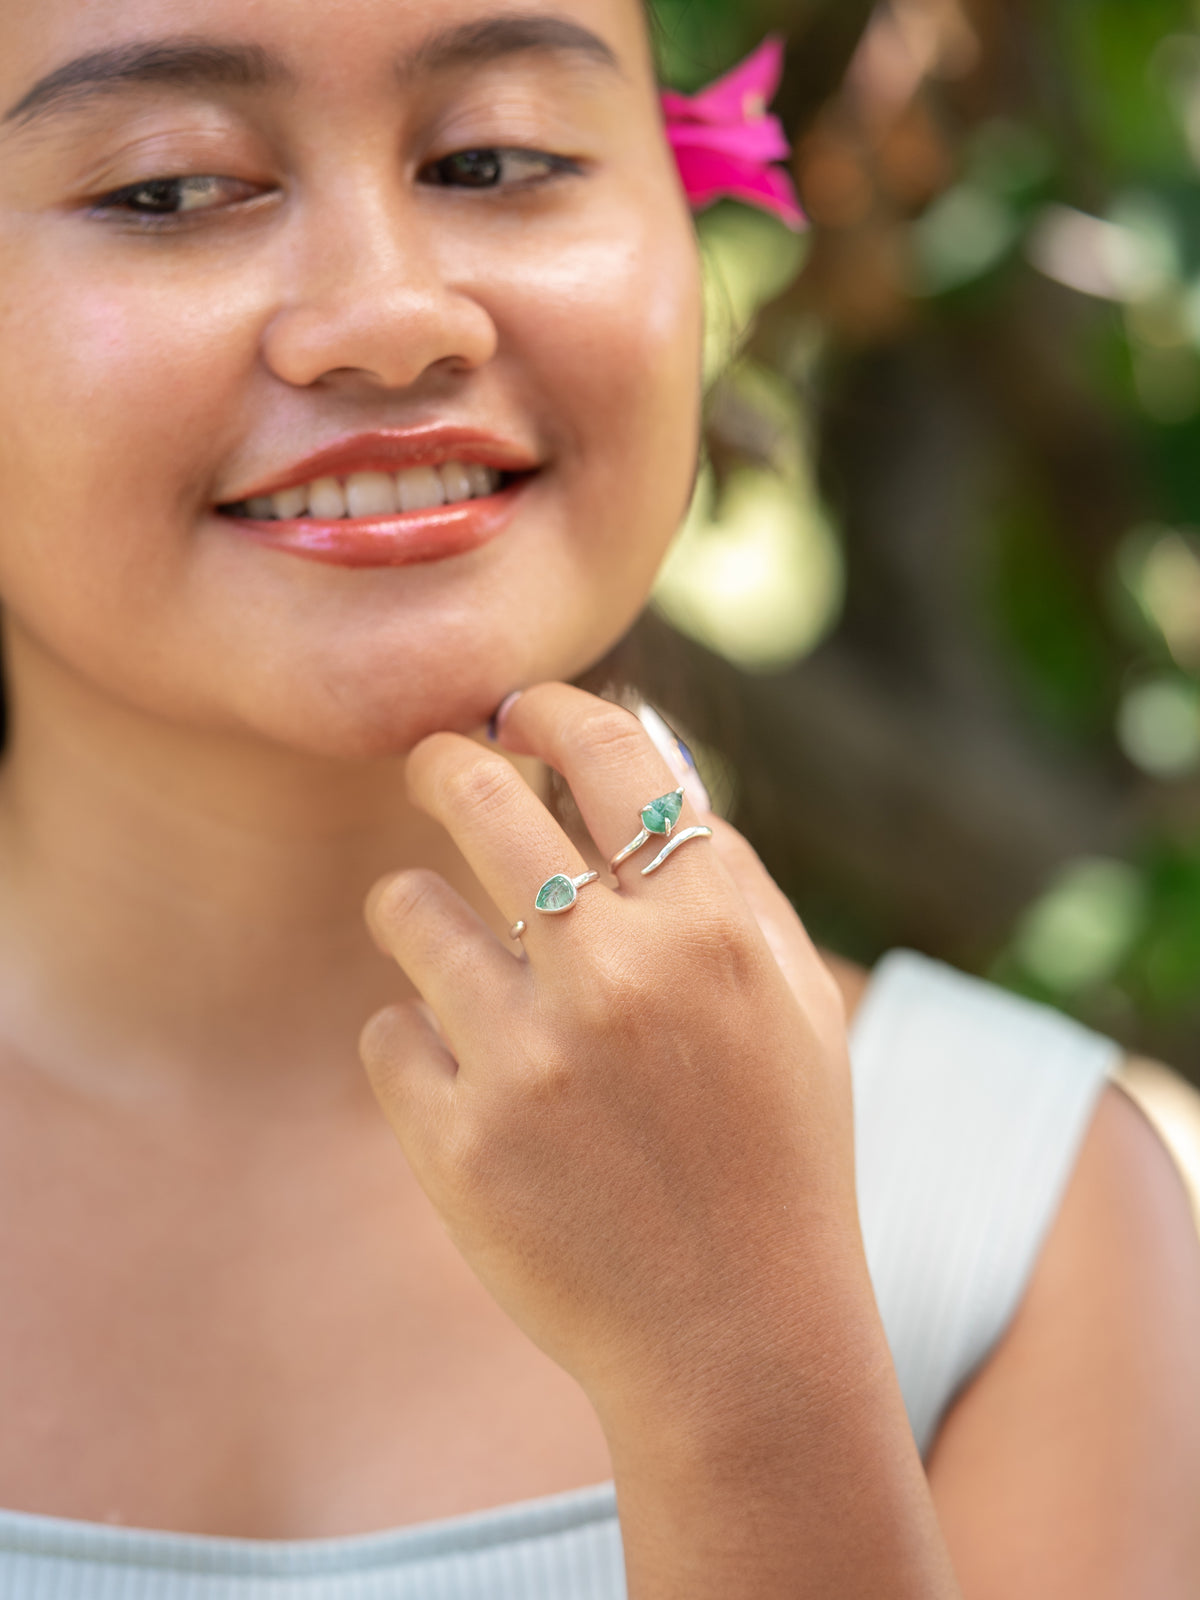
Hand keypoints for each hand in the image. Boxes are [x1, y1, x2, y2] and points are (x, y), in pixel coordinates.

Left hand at [361, 683, 861, 1443]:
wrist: (739, 1336)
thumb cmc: (775, 1152)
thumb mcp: (789, 999)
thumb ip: (721, 873)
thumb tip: (637, 750)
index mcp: (713, 927)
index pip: (608, 755)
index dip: (548, 711)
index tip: (516, 711)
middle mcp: (618, 973)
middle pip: (482, 797)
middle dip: (444, 763)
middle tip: (436, 764)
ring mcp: (529, 1058)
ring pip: (406, 908)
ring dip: (416, 911)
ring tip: (447, 944)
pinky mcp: (458, 1140)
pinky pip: (388, 1034)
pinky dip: (416, 1045)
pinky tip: (468, 1081)